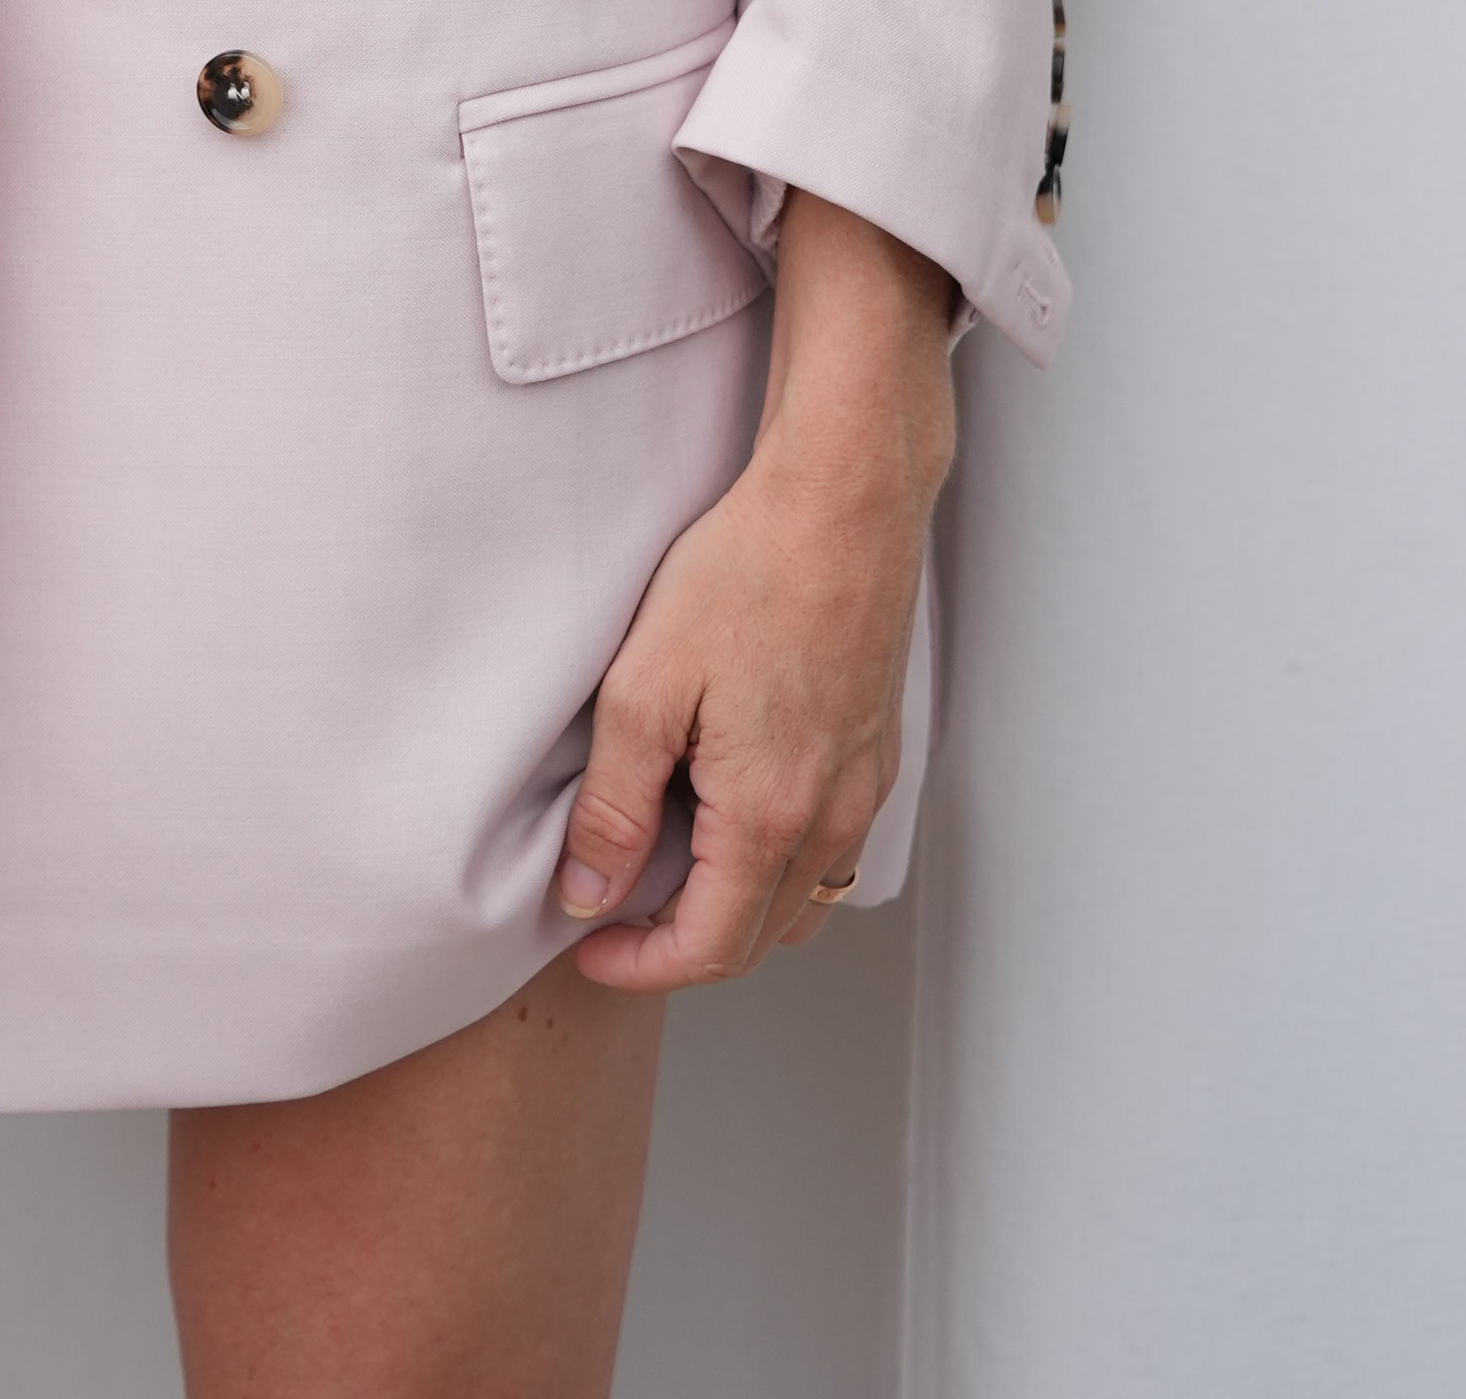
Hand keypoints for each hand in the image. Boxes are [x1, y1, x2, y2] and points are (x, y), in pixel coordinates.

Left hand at [555, 190, 954, 988]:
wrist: (844, 499)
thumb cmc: (749, 572)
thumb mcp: (646, 685)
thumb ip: (613, 803)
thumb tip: (587, 893)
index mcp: (769, 816)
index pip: (709, 949)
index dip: (640, 966)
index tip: (588, 945)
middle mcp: (832, 818)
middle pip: (759, 935)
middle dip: (682, 945)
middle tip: (616, 909)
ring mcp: (865, 785)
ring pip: (803, 897)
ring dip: (737, 907)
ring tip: (670, 867)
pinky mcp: (878, 747)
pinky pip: (833, 846)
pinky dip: (780, 862)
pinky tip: (734, 809)